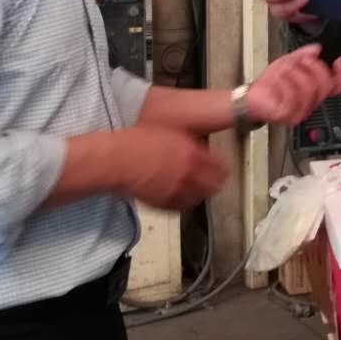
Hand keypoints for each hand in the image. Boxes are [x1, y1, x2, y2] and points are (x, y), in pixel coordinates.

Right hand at [111, 127, 227, 210]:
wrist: (117, 161)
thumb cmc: (136, 142)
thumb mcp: (168, 133)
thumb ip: (188, 143)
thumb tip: (199, 148)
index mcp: (191, 154)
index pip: (219, 167)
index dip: (223, 168)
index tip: (224, 168)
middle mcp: (187, 175)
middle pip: (213, 186)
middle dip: (216, 183)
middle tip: (218, 181)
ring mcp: (175, 191)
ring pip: (198, 198)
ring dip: (202, 194)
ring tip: (202, 190)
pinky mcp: (163, 204)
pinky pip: (181, 206)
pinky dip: (185, 203)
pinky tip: (184, 198)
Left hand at [245, 44, 340, 126]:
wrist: (251, 98)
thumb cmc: (269, 84)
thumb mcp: (287, 62)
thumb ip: (302, 55)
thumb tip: (316, 48)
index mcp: (314, 91)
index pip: (337, 85)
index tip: (338, 61)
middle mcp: (310, 102)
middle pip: (326, 85)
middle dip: (314, 68)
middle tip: (303, 62)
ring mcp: (300, 110)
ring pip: (309, 88)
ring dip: (294, 74)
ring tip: (284, 72)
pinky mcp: (289, 114)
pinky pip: (293, 96)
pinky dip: (283, 84)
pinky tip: (277, 82)